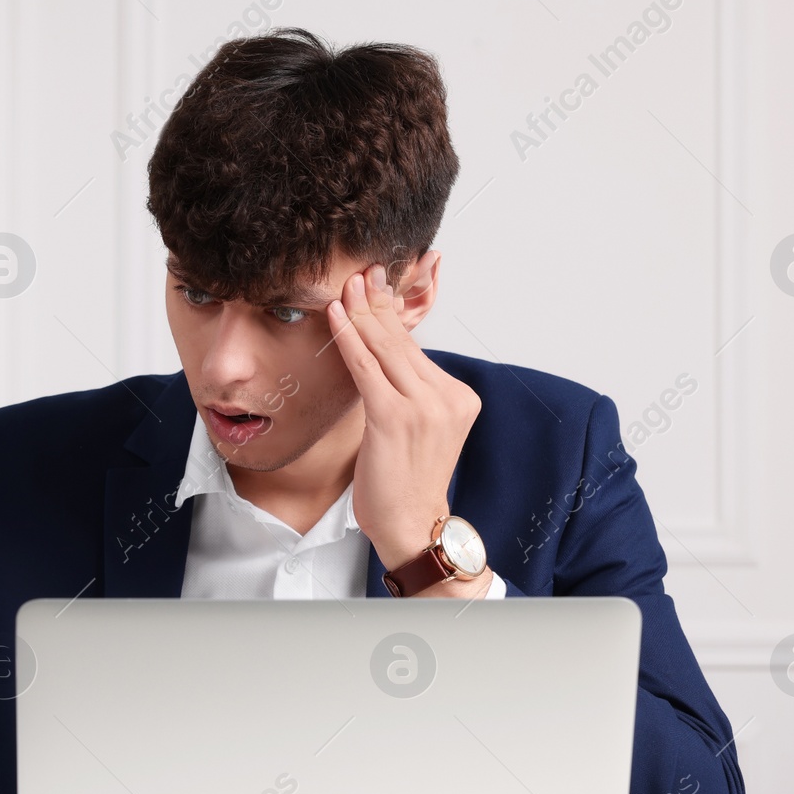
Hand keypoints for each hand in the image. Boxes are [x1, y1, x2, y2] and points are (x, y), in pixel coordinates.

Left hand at [327, 262, 483, 574]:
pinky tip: (336, 315)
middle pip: (403, 340)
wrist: (411, 523)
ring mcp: (423, 407)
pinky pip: (366, 368)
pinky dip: (348, 338)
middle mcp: (447, 397)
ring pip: (385, 348)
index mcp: (458, 397)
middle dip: (377, 302)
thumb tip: (383, 353)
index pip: (417, 347)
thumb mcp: (420, 428)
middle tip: (362, 270)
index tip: (378, 284)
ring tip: (346, 284)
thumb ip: (409, 391)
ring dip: (361, 312)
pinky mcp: (394, 417)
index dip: (393, 314)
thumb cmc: (407, 480)